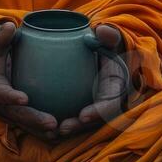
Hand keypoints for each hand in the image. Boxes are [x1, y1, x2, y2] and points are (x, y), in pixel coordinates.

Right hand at [0, 20, 57, 140]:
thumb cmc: (0, 49)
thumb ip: (1, 36)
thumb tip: (9, 27)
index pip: (1, 92)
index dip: (11, 97)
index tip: (25, 98)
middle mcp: (1, 101)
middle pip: (16, 114)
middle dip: (33, 120)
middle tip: (53, 123)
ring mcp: (11, 109)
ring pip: (25, 123)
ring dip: (40, 129)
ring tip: (59, 132)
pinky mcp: (21, 113)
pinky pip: (31, 124)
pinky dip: (43, 130)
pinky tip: (60, 134)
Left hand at [57, 23, 128, 138]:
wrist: (100, 55)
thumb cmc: (105, 47)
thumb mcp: (110, 40)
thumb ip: (108, 36)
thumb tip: (102, 30)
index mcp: (116, 85)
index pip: (112, 101)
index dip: (100, 111)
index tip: (83, 115)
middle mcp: (108, 99)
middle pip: (97, 118)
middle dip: (81, 126)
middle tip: (62, 128)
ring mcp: (96, 106)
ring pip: (85, 122)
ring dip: (70, 128)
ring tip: (53, 131)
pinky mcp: (83, 107)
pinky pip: (74, 118)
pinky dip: (62, 124)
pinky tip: (45, 130)